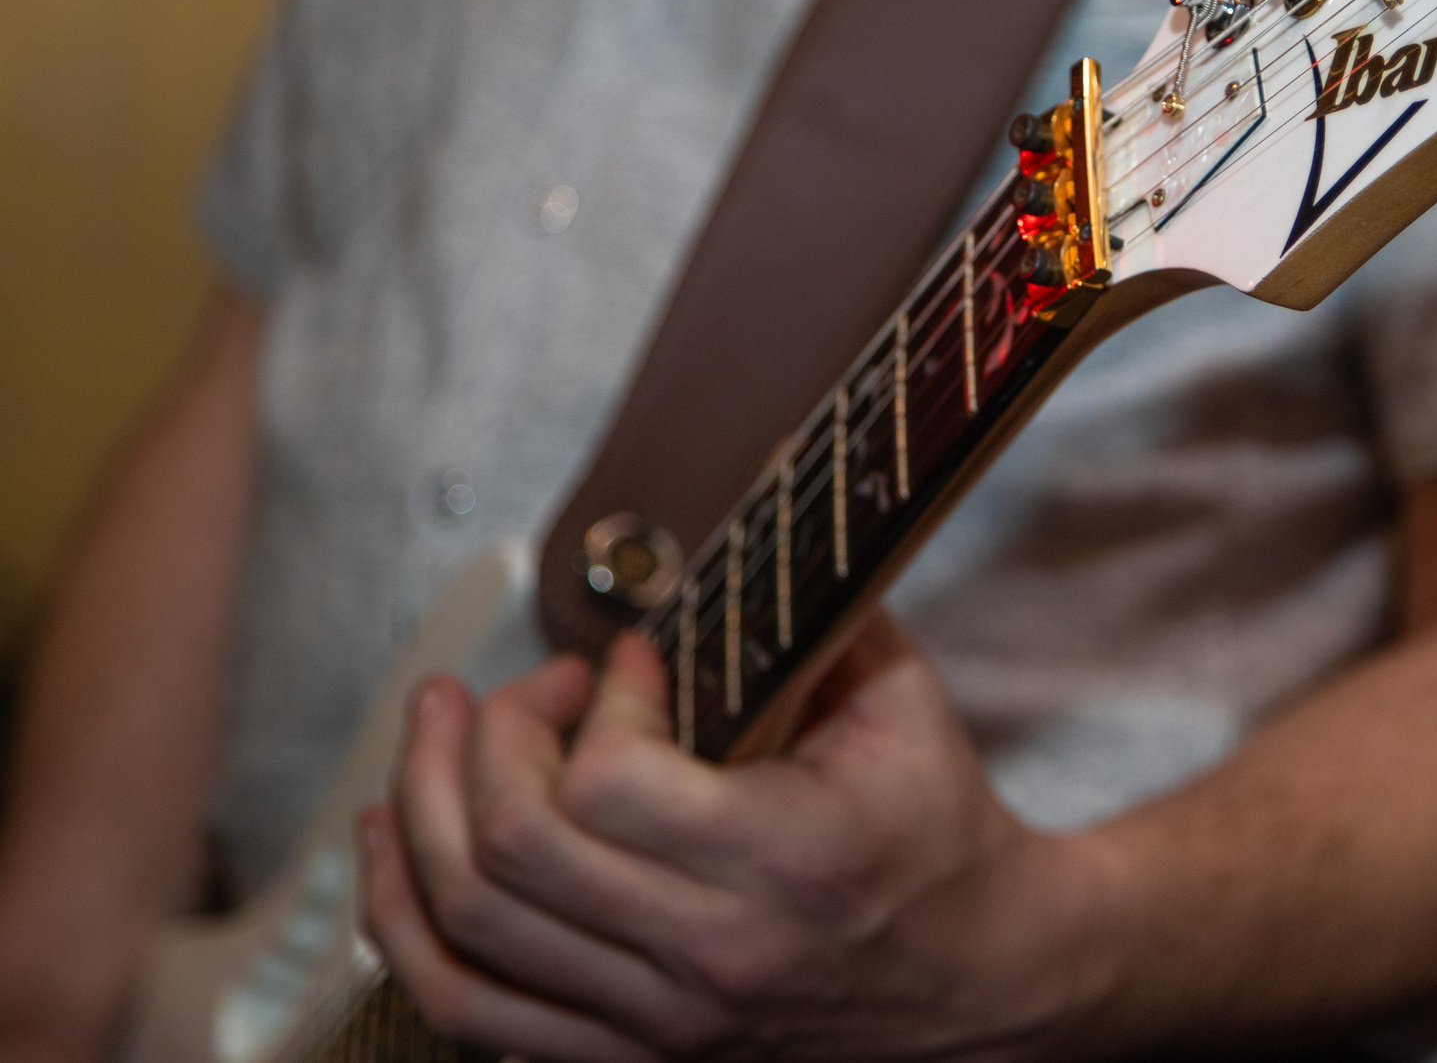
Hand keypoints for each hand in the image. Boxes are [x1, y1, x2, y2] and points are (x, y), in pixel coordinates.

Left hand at [361, 619, 1120, 1061]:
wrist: (980, 981)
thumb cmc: (939, 834)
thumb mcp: (905, 706)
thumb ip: (818, 611)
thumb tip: (749, 496)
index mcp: (785, 863)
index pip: (609, 787)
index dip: (597, 703)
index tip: (629, 665)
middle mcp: (708, 958)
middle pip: (511, 851)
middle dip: (491, 738)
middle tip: (532, 688)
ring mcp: (658, 1024)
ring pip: (466, 929)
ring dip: (422, 810)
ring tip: (433, 732)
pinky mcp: (625, 1058)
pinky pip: (466, 1007)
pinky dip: (401, 923)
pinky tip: (391, 844)